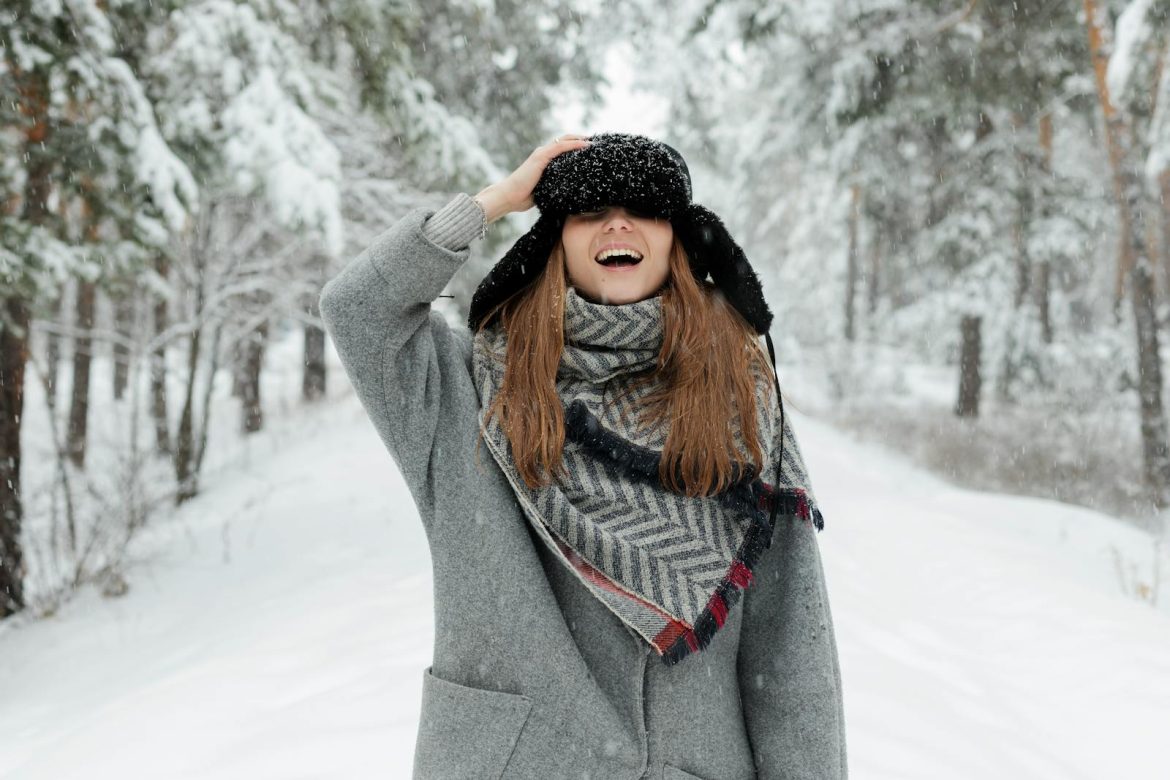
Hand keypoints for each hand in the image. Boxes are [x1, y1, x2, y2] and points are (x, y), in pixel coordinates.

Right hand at [475, 134, 590, 221]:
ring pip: (564, 140)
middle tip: (595, 144)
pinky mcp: (541, 157)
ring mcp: (541, 154)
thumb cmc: (523, 197)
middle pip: (565, 141)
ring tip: (594, 142)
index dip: (575, 146)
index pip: (562, 149)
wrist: (509, 197)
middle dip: (581, 140)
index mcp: (543, 160)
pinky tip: (585, 145)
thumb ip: (554, 186)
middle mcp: (543, 154)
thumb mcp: (544, 190)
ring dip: (580, 139)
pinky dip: (574, 144)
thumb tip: (568, 194)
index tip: (590, 150)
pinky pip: (560, 147)